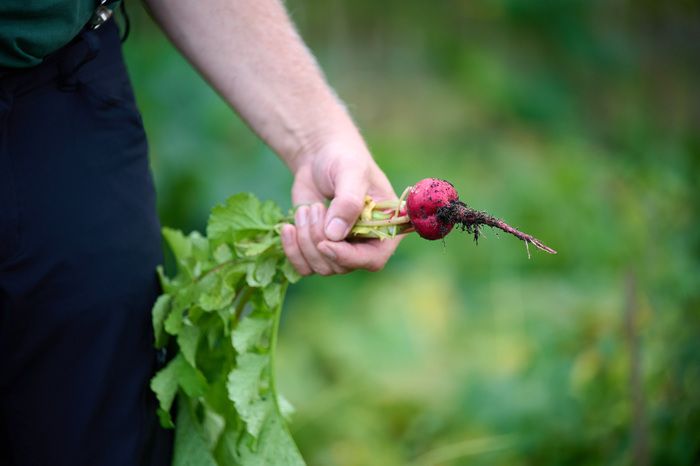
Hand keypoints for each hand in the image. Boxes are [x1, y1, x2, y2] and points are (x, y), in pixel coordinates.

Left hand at [280, 139, 400, 275]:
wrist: (320, 156)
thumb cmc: (343, 158)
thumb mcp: (350, 172)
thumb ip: (348, 201)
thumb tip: (335, 234)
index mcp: (386, 228)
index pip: (373, 259)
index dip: (348, 257)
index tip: (325, 243)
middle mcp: (366, 245)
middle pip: (340, 265)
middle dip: (319, 239)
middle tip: (314, 207)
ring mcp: (342, 249)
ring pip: (320, 267)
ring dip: (305, 240)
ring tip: (306, 209)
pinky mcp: (319, 249)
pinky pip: (304, 266)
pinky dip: (292, 249)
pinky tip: (288, 227)